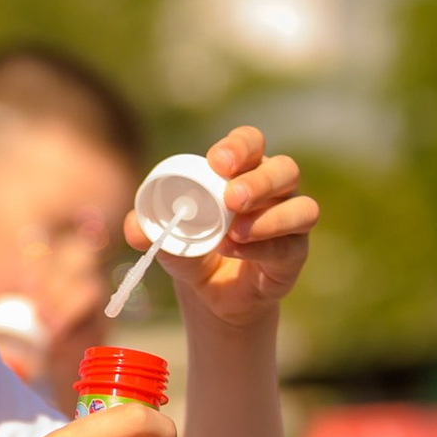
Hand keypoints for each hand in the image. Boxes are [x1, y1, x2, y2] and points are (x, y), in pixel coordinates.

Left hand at [138, 129, 317, 328]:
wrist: (213, 294)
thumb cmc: (194, 250)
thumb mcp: (167, 238)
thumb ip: (148, 228)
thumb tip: (134, 225)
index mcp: (244, 171)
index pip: (252, 143)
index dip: (240, 146)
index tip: (217, 161)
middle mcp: (274, 190)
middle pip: (285, 169)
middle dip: (259, 181)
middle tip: (231, 198)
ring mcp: (290, 221)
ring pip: (302, 207)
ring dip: (270, 217)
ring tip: (234, 230)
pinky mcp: (295, 254)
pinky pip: (291, 246)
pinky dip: (263, 247)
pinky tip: (235, 249)